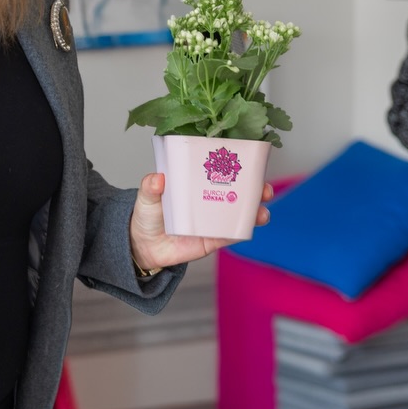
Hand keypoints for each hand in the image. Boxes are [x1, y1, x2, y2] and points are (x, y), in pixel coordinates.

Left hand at [129, 172, 273, 269]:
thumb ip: (150, 187)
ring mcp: (212, 220)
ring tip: (261, 211)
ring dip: (255, 211)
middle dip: (255, 189)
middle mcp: (208, 201)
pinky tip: (250, 226)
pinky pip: (232, 235)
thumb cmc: (147, 216)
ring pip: (240, 214)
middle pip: (238, 192)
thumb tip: (157, 178)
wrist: (144, 247)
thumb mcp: (146, 197)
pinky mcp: (213, 239)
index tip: (250, 161)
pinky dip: (243, 231)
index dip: (237, 166)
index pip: (219, 171)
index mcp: (195, 185)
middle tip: (263, 189)